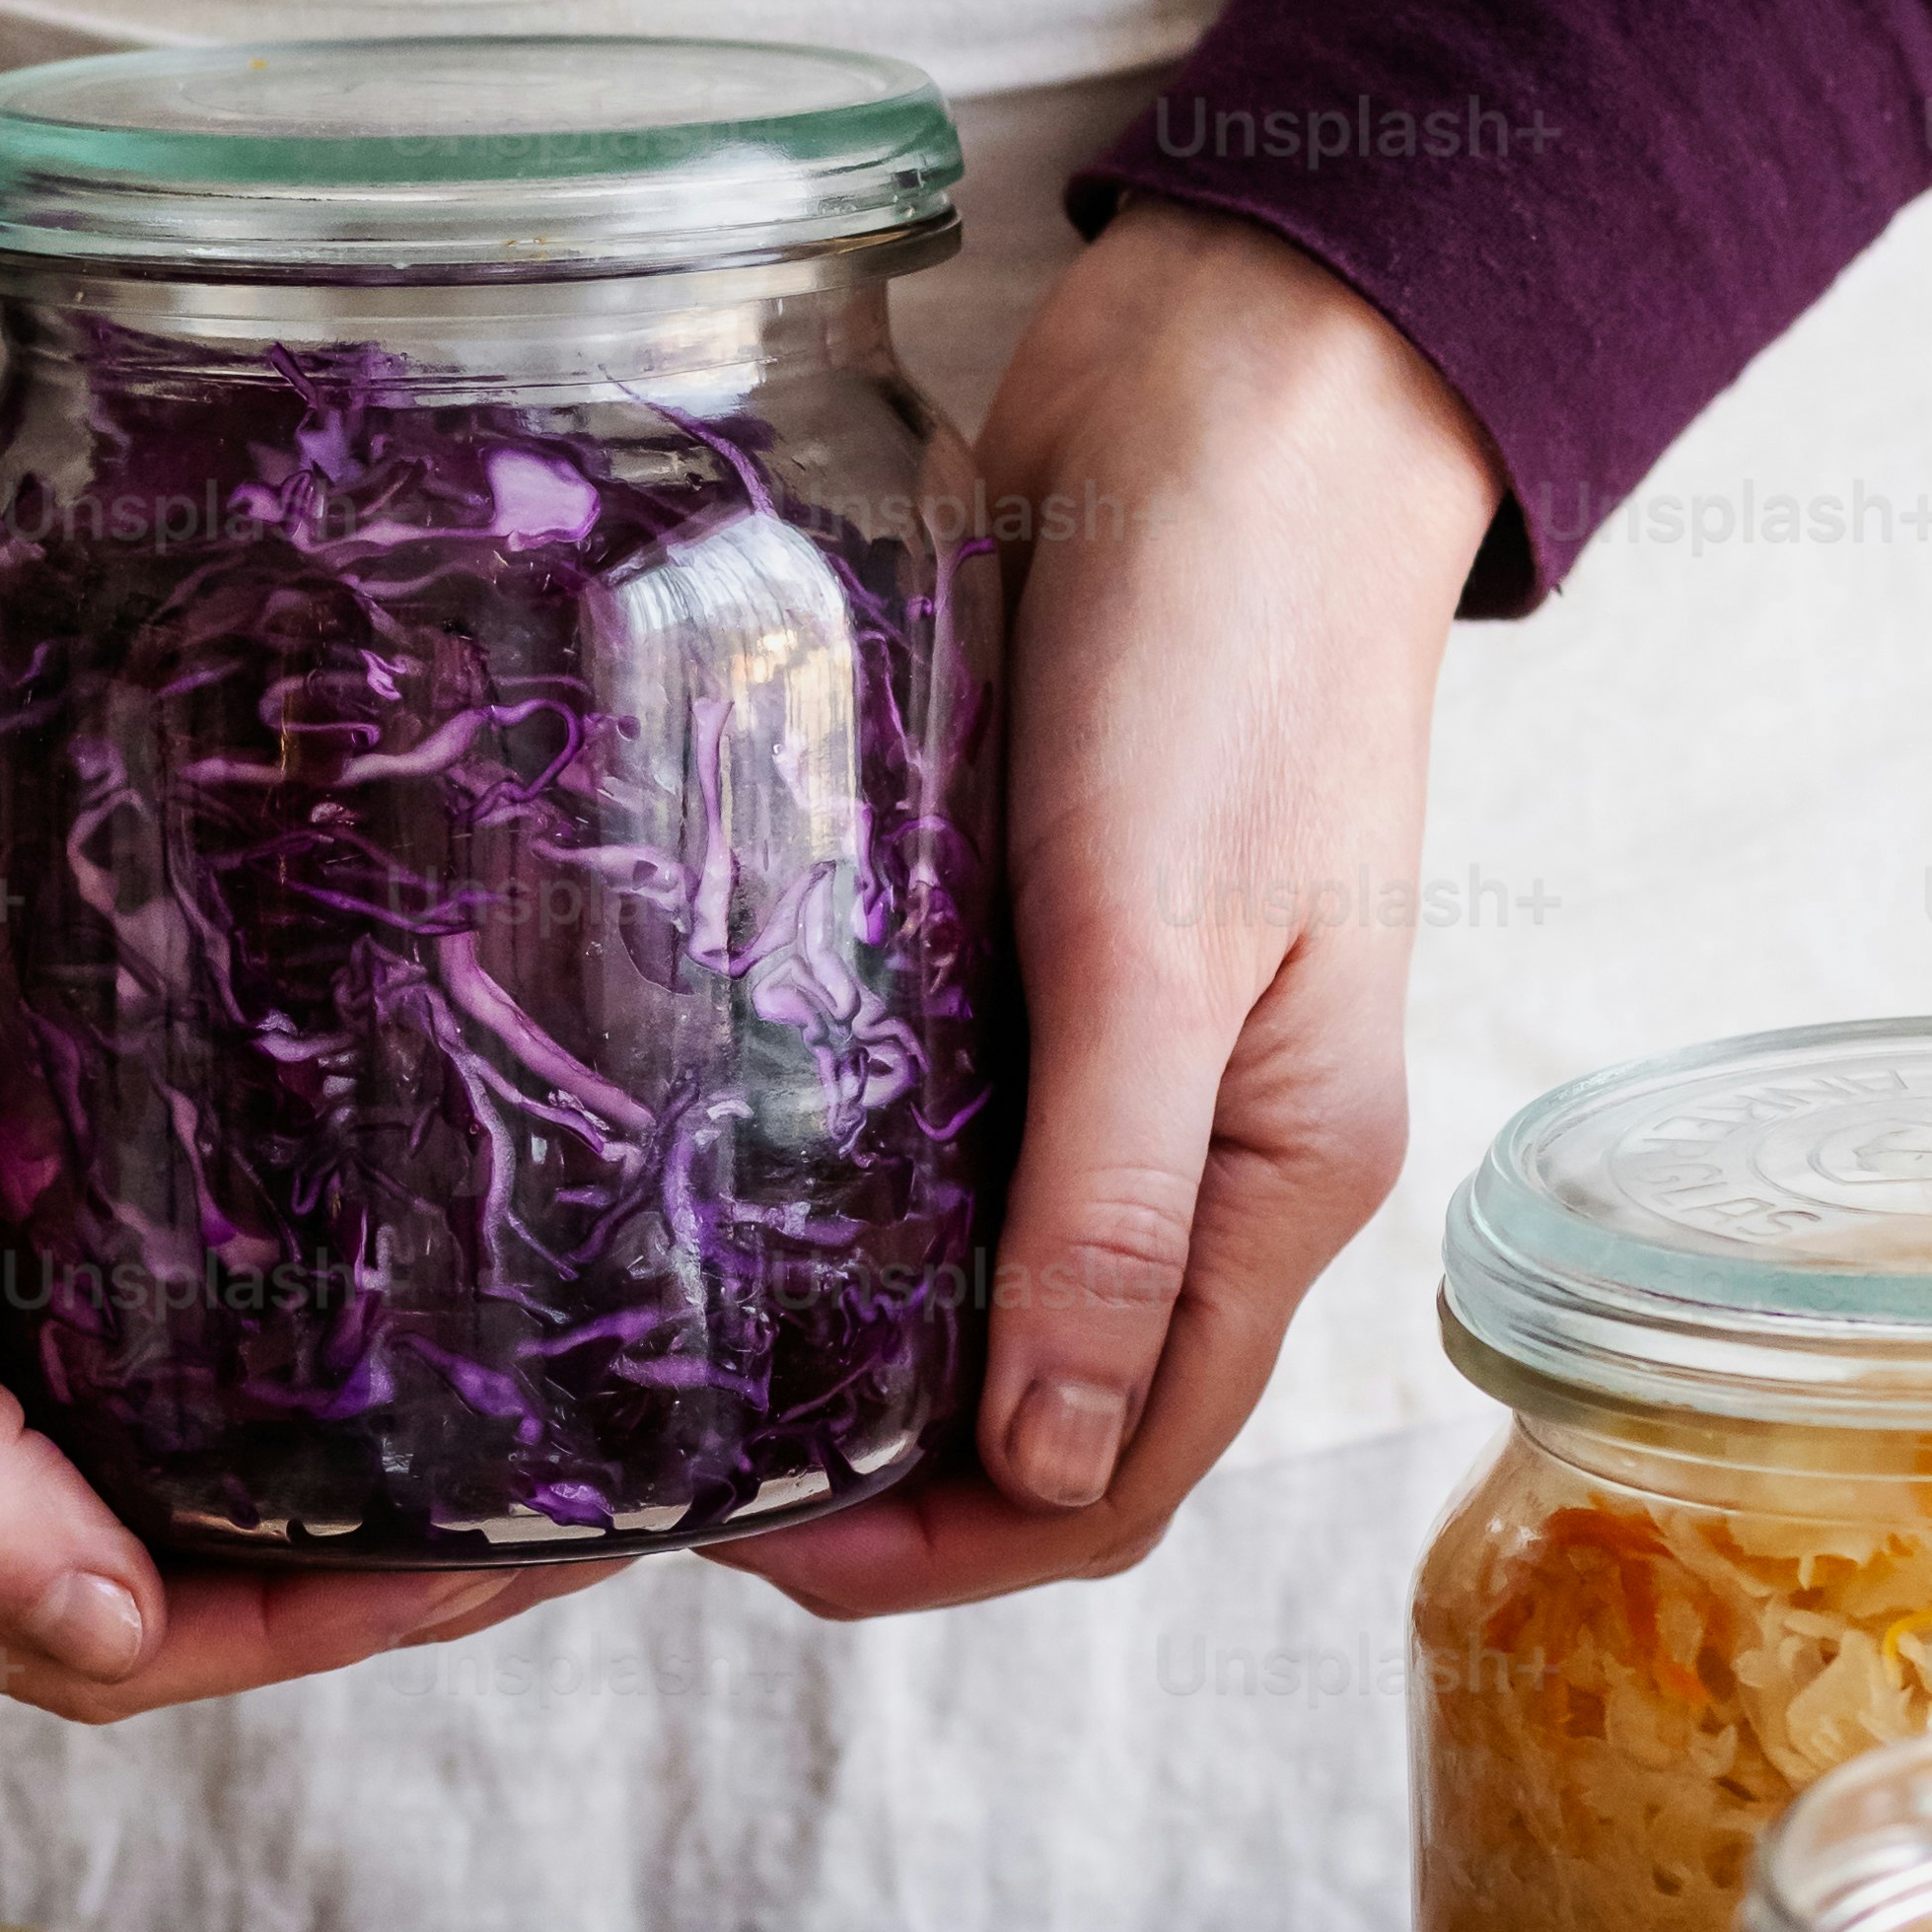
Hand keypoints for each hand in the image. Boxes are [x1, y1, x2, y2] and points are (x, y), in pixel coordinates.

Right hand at [0, 736, 574, 1715]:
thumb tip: (107, 1635)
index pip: (58, 1646)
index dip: (263, 1639)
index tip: (444, 1580)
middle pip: (132, 1591)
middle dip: (328, 1592)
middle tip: (531, 1544)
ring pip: (166, 1495)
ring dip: (329, 1508)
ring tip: (510, 1484)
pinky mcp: (13, 1251)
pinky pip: (168, 1371)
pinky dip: (289, 1394)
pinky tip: (411, 1369)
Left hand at [715, 200, 1502, 1622]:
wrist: (1246, 383)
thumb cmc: (1232, 641)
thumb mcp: (1164, 940)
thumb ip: (1105, 1207)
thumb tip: (1038, 1465)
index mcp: (1278, 1181)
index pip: (1115, 1475)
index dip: (938, 1548)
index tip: (740, 1542)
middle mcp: (1203, 1153)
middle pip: (1040, 1411)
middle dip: (874, 1486)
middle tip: (654, 1476)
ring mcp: (1120, 1060)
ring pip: (975, 1287)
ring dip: (843, 1354)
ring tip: (654, 1369)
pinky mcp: (1032, 956)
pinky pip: (931, 1140)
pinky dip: (834, 1202)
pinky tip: (700, 1197)